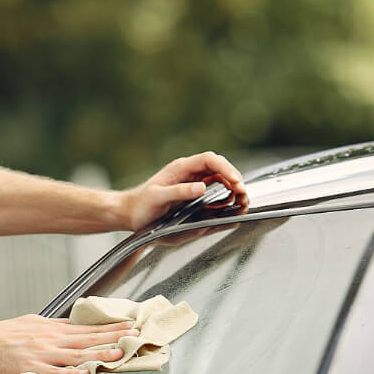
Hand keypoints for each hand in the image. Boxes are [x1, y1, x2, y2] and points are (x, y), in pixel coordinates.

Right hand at [0, 315, 133, 373]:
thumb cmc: (5, 334)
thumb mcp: (34, 322)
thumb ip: (55, 326)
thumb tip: (73, 325)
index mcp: (53, 329)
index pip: (88, 328)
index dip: (110, 328)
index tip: (129, 327)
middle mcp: (51, 340)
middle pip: (88, 339)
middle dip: (113, 338)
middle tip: (134, 337)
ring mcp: (43, 354)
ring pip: (76, 355)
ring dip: (99, 354)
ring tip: (118, 354)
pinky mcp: (32, 368)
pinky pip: (55, 373)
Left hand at [121, 152, 246, 230]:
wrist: (131, 213)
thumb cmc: (141, 205)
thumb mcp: (157, 198)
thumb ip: (178, 192)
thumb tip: (201, 188)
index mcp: (180, 168)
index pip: (209, 160)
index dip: (225, 168)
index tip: (235, 181)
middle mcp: (188, 172)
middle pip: (219, 168)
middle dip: (234, 178)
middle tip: (242, 194)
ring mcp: (192, 182)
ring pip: (220, 178)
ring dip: (233, 187)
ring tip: (242, 200)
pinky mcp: (194, 193)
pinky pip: (215, 190)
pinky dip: (226, 195)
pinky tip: (231, 203)